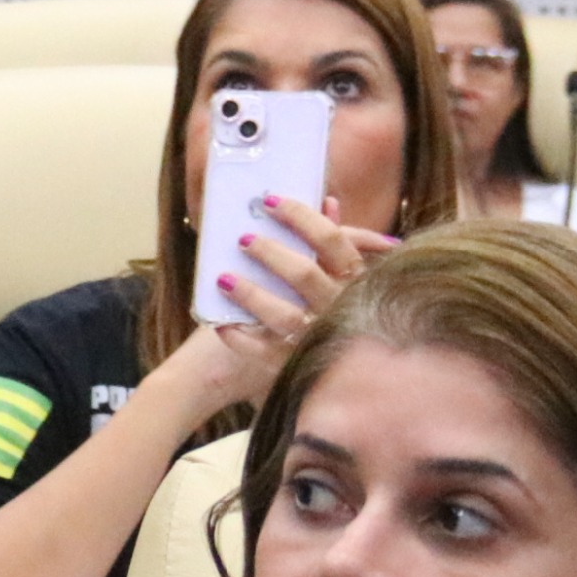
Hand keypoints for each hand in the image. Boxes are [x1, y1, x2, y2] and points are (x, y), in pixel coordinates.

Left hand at [172, 194, 397, 417]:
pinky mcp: (294, 365)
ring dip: (251, 295)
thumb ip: (333, 241)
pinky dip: (241, 338)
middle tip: (243, 240)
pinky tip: (222, 325)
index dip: (301, 216)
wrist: (342, 376)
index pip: (332, 239)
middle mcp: (339, 308)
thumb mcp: (341, 274)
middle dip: (270, 253)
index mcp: (354, 279)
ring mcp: (317, 338)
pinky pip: (264, 352)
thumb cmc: (335, 308)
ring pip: (283, 315)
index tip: (269, 201)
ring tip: (223, 279)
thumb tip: (329, 201)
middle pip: (304, 274)